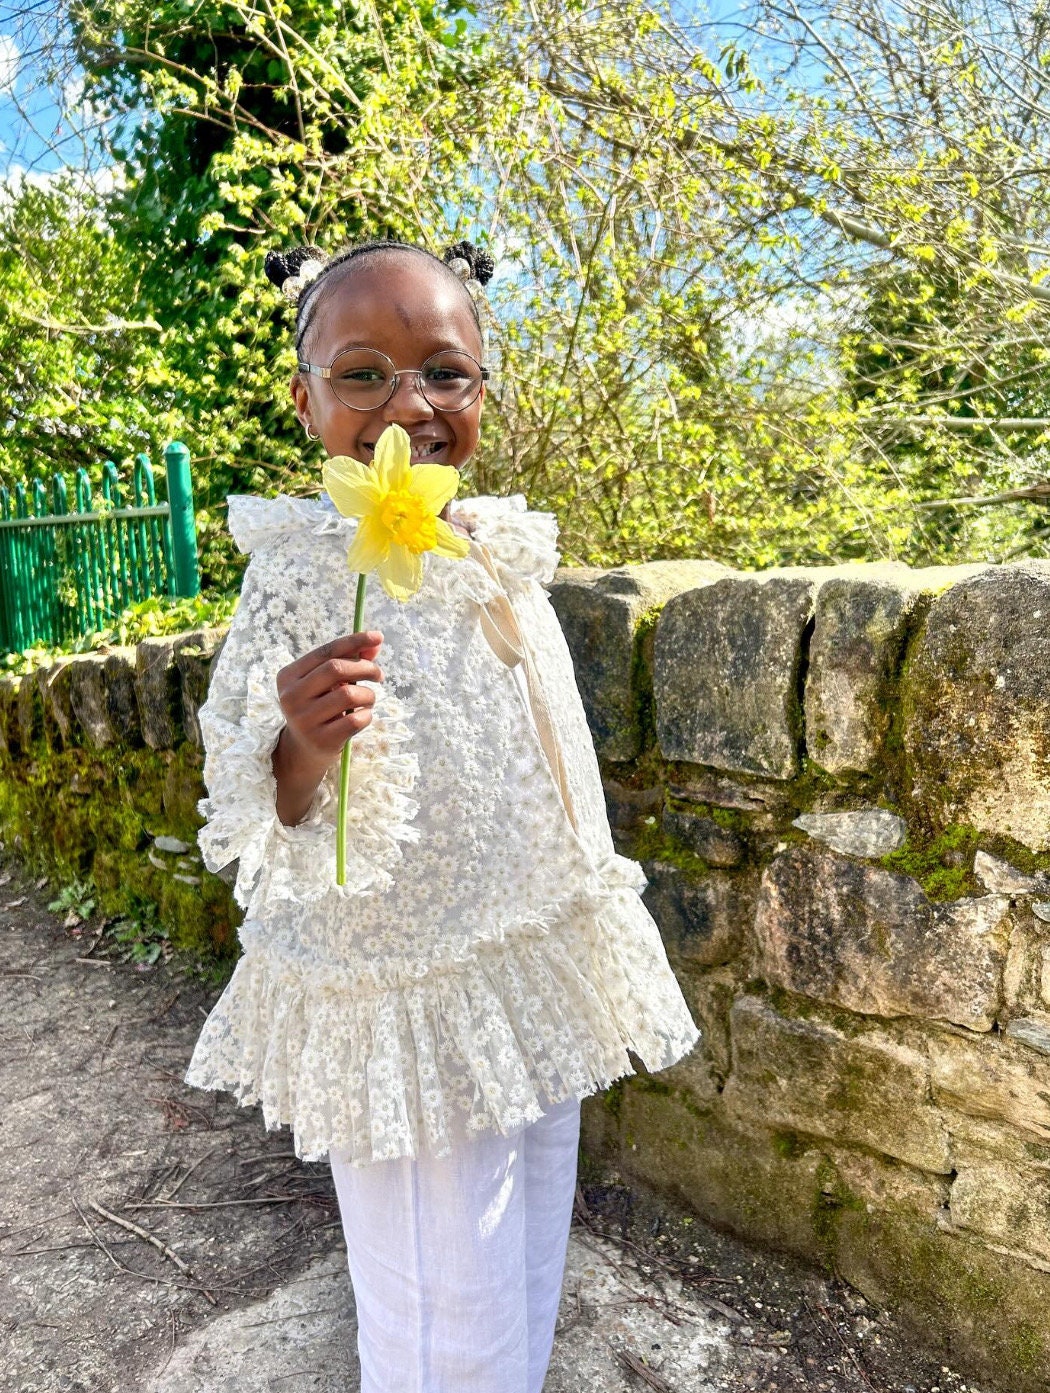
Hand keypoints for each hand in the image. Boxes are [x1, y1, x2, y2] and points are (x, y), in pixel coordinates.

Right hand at [272, 632, 383, 824]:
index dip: (354, 641)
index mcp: (288, 676)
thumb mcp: (327, 683)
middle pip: (337, 669)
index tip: (378, 636)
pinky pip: (356, 720)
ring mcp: (304, 721)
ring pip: (350, 695)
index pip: (325, 651)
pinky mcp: (321, 741)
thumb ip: (349, 660)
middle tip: (378, 675)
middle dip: (365, 668)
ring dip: (368, 695)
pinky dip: (367, 715)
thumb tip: (376, 642)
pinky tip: (362, 717)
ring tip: (368, 700)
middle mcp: (291, 697)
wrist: (304, 749)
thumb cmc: (320, 707)